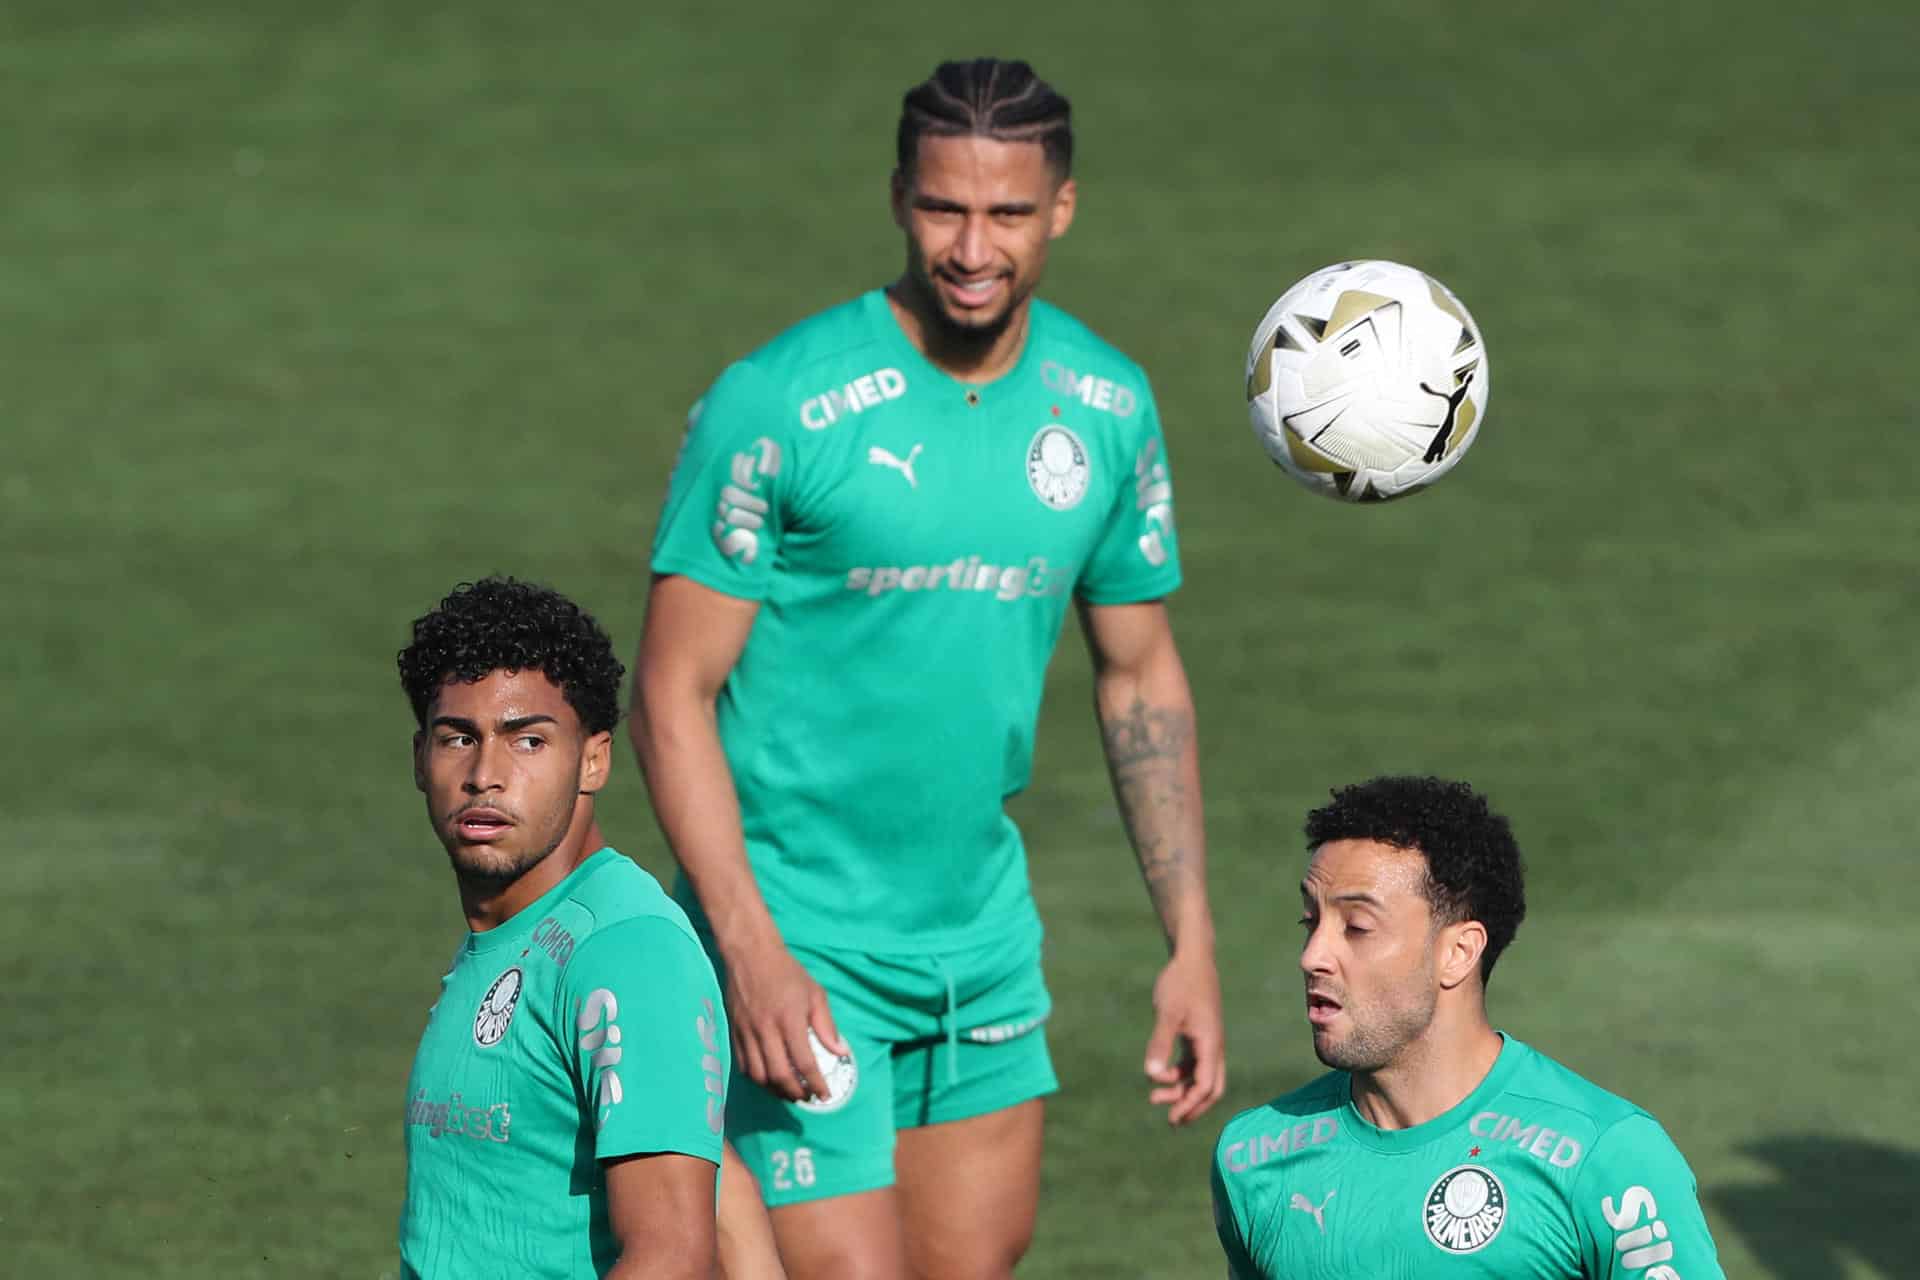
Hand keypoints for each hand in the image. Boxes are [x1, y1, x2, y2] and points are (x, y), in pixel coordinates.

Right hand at [719, 932, 848, 1103]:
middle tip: (807, 1098)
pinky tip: (769, 1080)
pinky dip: (757, 1079)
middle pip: (780, 1075)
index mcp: (790, 1019)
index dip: (816, 1083)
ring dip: (775, 1090)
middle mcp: (767, 1030)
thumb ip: (826, 1025)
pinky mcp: (734, 1033)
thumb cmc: (787, 972)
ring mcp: (748, 1033)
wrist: (750, 955)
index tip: (825, 1095)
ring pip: (759, 1075)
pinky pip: (743, 1065)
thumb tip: (840, 1052)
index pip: (804, 1062)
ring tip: (789, 1093)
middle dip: (795, 1093)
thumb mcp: (814, 993)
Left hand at [1143, 946, 1225, 1125]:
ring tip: (1154, 1098)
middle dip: (1192, 1106)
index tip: (1172, 1117)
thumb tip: (1152, 1074)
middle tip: (1171, 1121)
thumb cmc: (1180, 983)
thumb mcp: (1167, 1014)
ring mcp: (1207, 1040)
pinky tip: (1160, 1076)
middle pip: (1210, 1088)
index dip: (1190, 1104)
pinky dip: (1179, 1075)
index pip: (1206, 1085)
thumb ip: (1160, 1043)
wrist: (1191, 959)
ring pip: (1200, 1077)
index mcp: (1210, 1044)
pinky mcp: (1198, 1034)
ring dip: (1181, 1090)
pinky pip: (1193, 1064)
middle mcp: (1213, 1046)